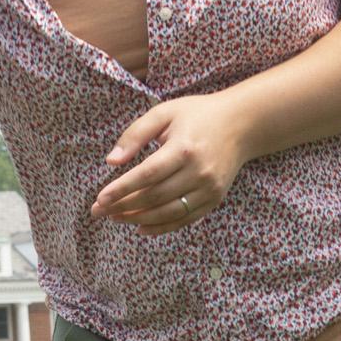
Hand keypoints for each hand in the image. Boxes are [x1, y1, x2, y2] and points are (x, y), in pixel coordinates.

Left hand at [93, 95, 251, 231]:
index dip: (122, 189)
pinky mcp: (214, 199)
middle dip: (123, 206)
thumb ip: (135, 134)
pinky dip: (161, 227)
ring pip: (167, 212)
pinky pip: (184, 219)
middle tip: (99, 211)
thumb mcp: (164, 113)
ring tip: (115, 218)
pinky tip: (140, 227)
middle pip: (154, 197)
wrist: (241, 124)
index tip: (100, 199)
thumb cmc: (197, 115)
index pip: (147, 175)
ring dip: (138, 219)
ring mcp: (209, 188)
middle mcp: (198, 171)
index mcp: (184, 148)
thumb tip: (111, 161)